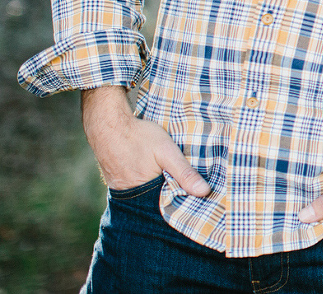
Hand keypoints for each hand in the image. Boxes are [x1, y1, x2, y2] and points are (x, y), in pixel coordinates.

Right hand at [81, 86, 210, 195]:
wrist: (108, 124)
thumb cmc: (138, 137)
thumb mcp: (167, 152)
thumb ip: (184, 172)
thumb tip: (204, 192)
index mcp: (145, 194)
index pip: (169, 207)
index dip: (183, 204)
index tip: (200, 203)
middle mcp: (131, 197)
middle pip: (158, 203)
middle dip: (173, 198)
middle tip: (191, 193)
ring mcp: (122, 190)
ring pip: (148, 196)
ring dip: (160, 191)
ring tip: (175, 183)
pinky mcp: (118, 181)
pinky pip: (137, 188)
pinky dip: (148, 185)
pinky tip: (156, 176)